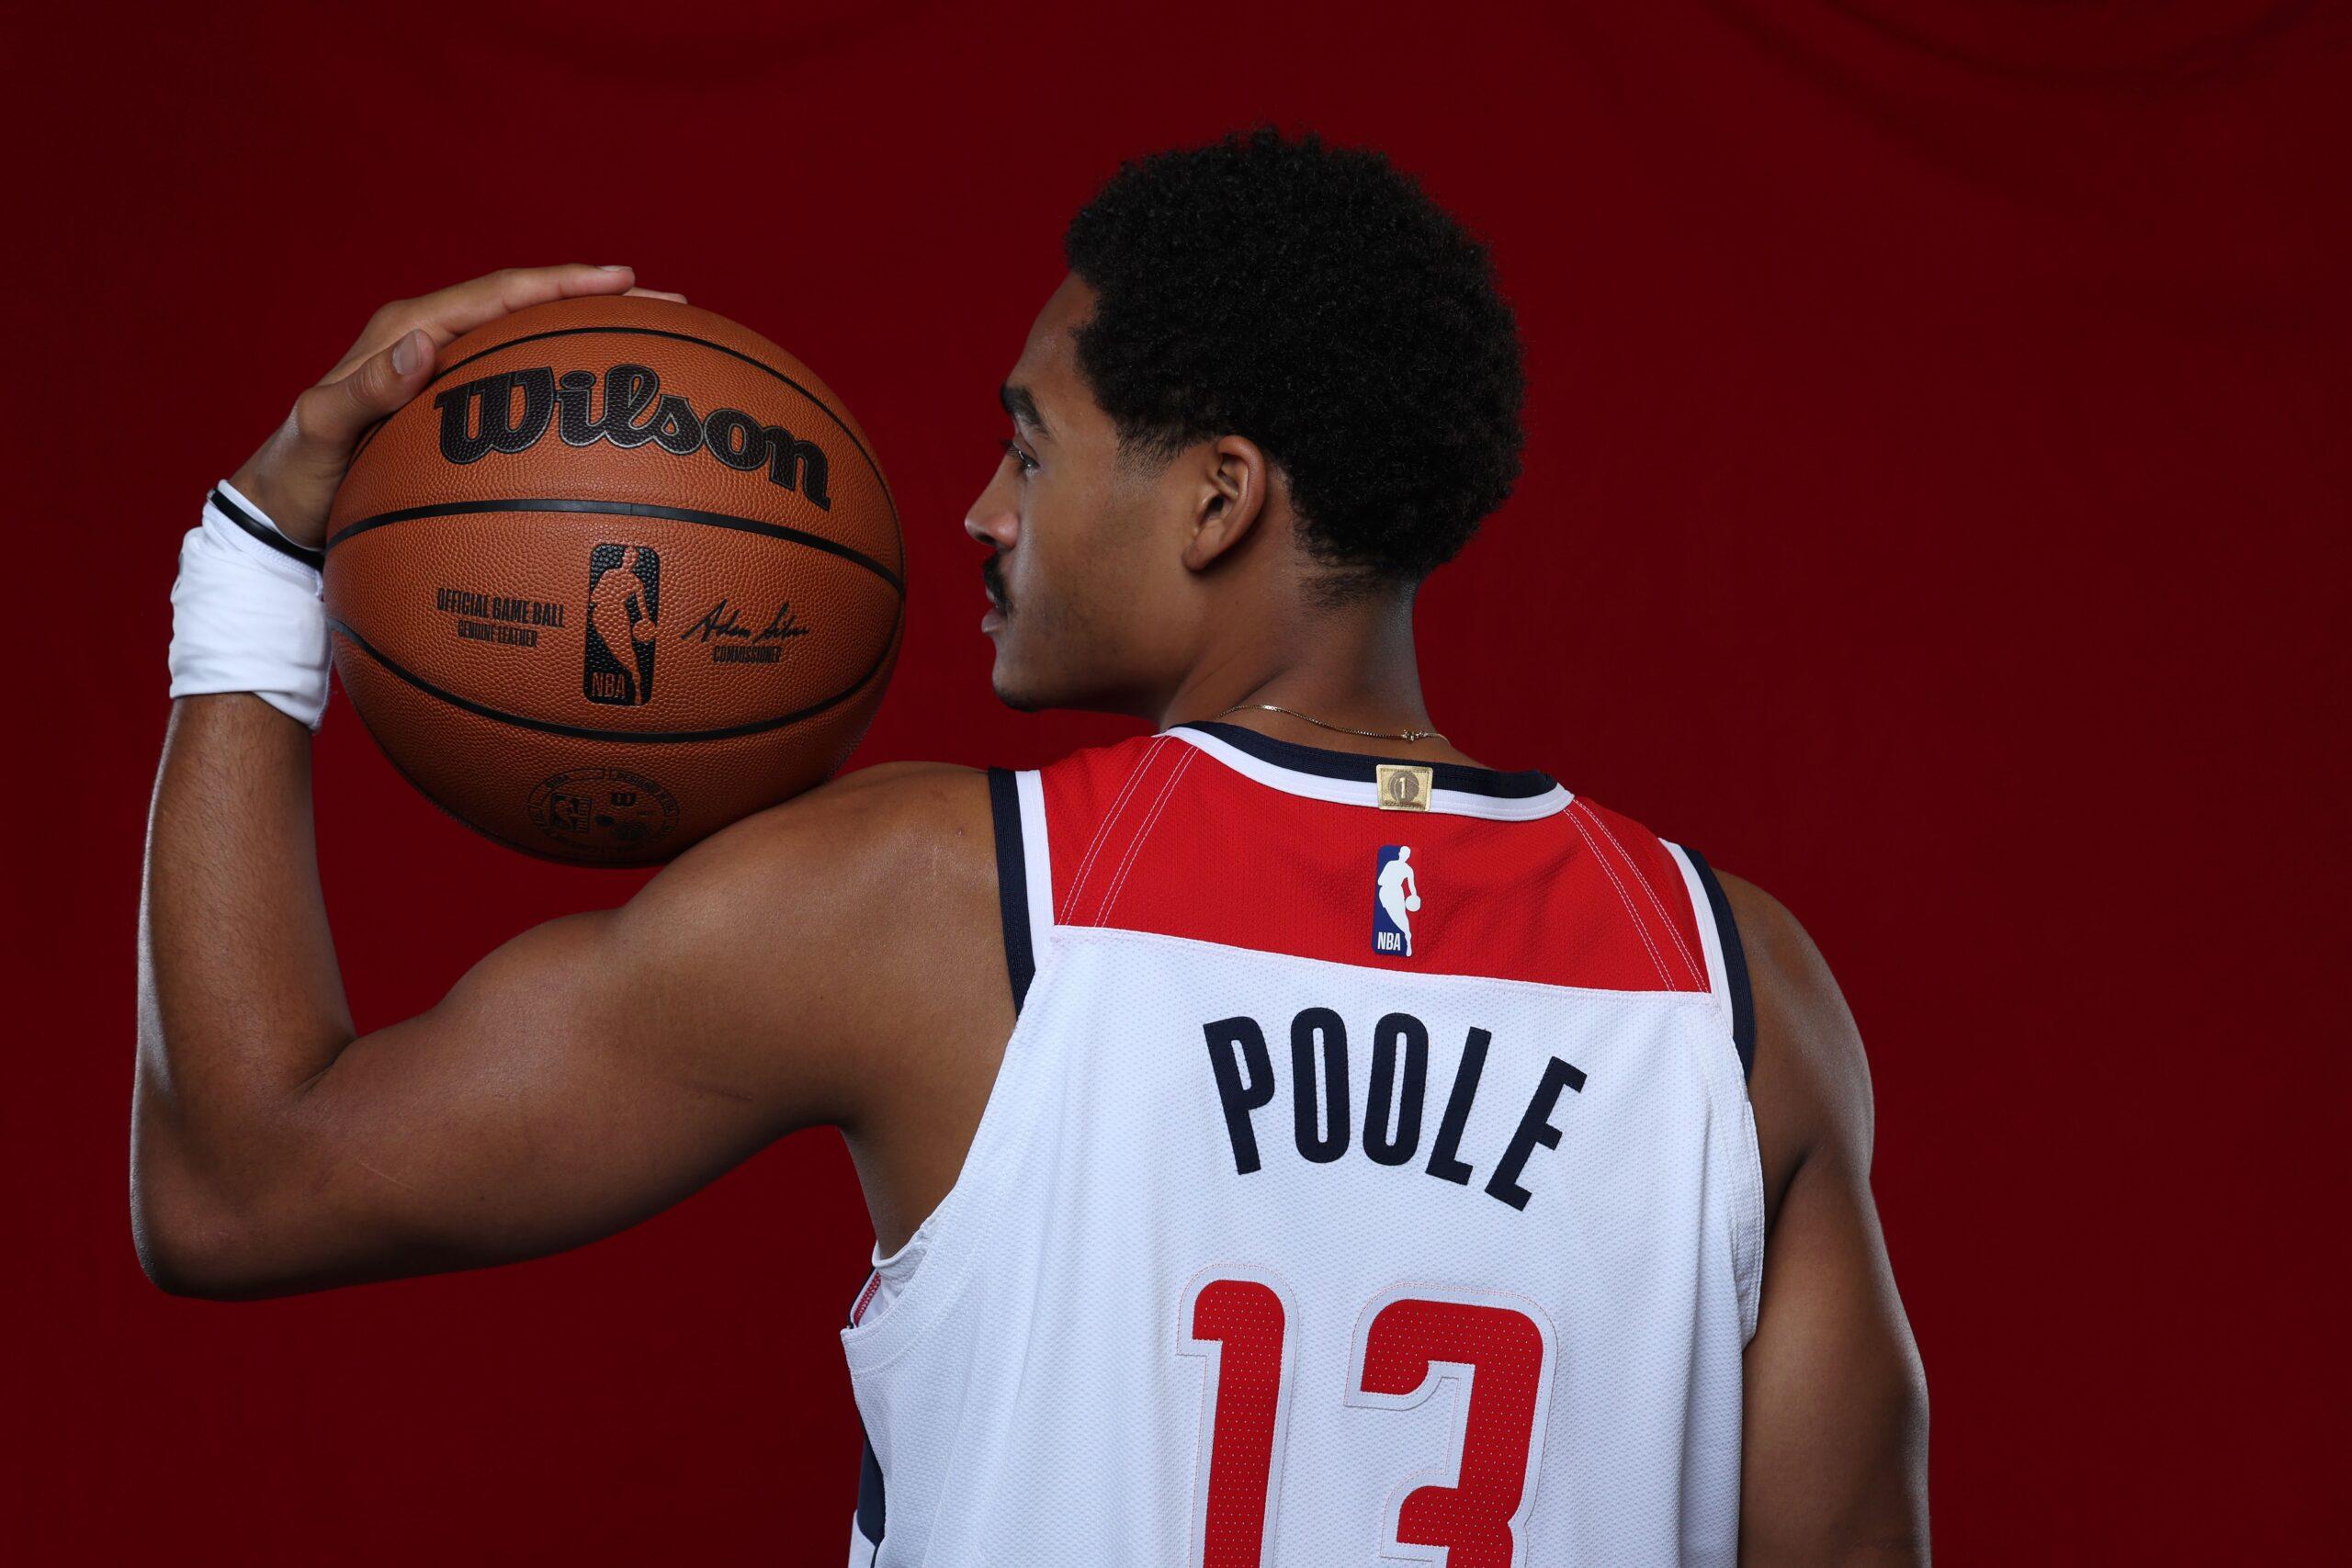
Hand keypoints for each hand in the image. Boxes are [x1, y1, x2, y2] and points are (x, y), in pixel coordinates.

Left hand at [227, 265, 686, 547]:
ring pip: (534, 343)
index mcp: (406, 330)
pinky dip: (569, 384)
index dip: (562, 284)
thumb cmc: (300, 477)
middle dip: (601, 303)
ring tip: (660, 346)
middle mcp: (432, 341)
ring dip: (595, 340)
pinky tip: (607, 411)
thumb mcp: (320, 435)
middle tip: (673, 308)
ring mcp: (447, 375)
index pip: (499, 294)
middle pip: (531, 308)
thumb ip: (363, 394)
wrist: (281, 513)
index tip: (623, 282)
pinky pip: (525, 384)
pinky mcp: (457, 409)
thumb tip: (418, 346)